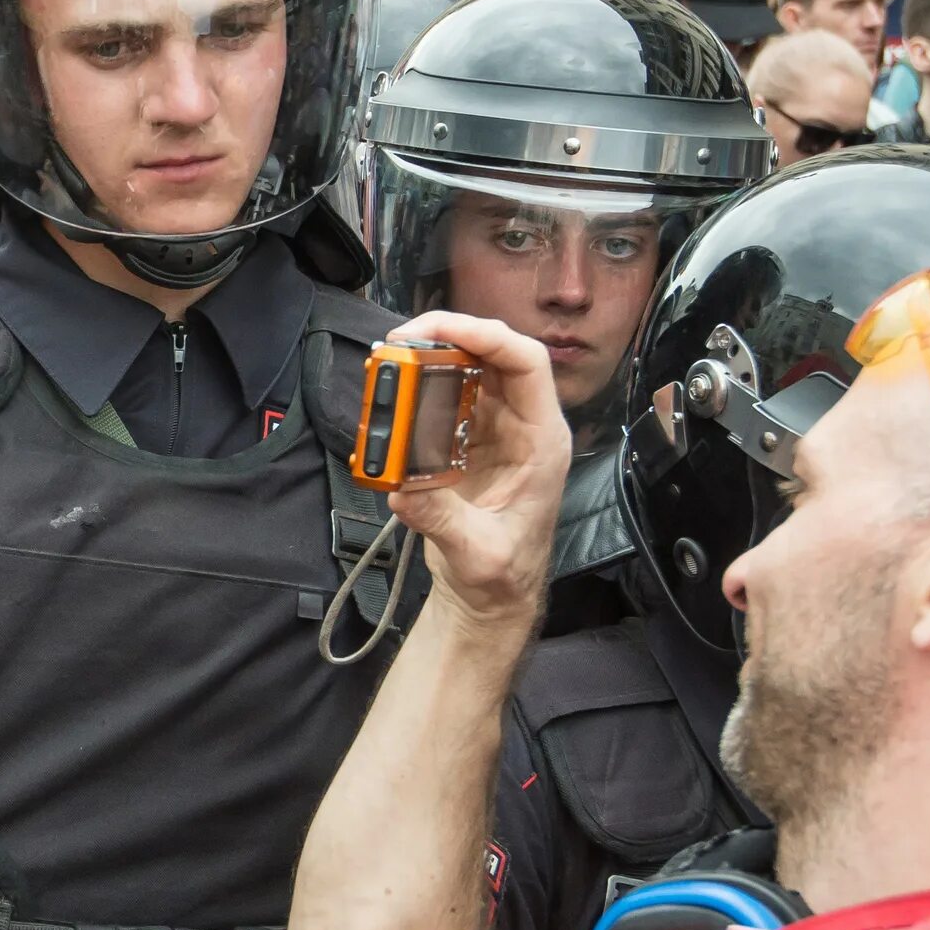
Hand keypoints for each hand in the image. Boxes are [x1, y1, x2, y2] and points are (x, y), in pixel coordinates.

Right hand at [381, 311, 571, 632]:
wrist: (490, 598)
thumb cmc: (502, 579)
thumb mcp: (478, 554)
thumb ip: (442, 519)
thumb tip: (403, 488)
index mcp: (541, 441)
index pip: (526, 364)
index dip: (485, 335)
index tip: (435, 330)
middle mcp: (522, 426)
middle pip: (493, 355)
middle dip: (447, 337)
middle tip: (397, 343)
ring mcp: (494, 431)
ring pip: (467, 371)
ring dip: (428, 359)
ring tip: (387, 364)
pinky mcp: (467, 441)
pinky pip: (444, 397)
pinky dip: (416, 389)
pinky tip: (391, 396)